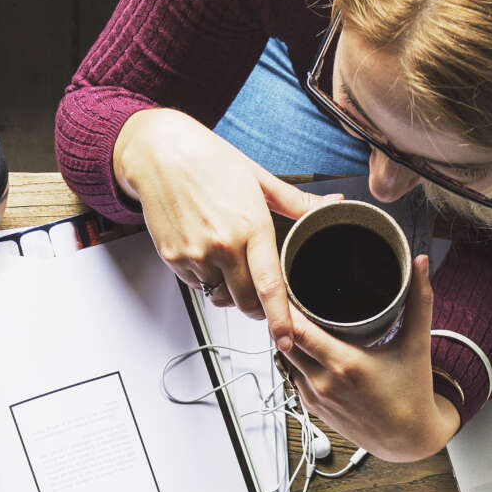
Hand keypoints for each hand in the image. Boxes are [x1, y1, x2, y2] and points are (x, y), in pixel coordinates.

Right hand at [113, 108, 318, 341]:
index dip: (280, 319)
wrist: (159, 151)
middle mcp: (222, 245)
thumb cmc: (209, 160)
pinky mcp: (174, 259)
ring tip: (228, 259)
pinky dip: (206, 279)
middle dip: (257, 305)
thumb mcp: (259, 178)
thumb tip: (332, 205)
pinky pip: (198, 286)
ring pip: (221, 297)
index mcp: (251, 226)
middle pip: (246, 302)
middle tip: (260, 292)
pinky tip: (206, 251)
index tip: (287, 340)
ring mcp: (195, 255)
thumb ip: (297, 201)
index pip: (270, 286)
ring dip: (230, 291)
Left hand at [278, 255, 456, 461]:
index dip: (284, 305)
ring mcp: (314, 397)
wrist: (408, 440)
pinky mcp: (312, 408)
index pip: (297, 328)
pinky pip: (291, 375)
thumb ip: (419, 300)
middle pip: (283, 341)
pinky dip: (293, 359)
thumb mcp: (417, 344)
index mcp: (345, 364)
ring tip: (289, 314)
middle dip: (280, 317)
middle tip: (282, 291)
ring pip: (283, 359)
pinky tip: (301, 345)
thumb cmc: (413, 392)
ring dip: (284, 338)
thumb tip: (422, 263)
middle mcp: (323, 382)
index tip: (284, 282)